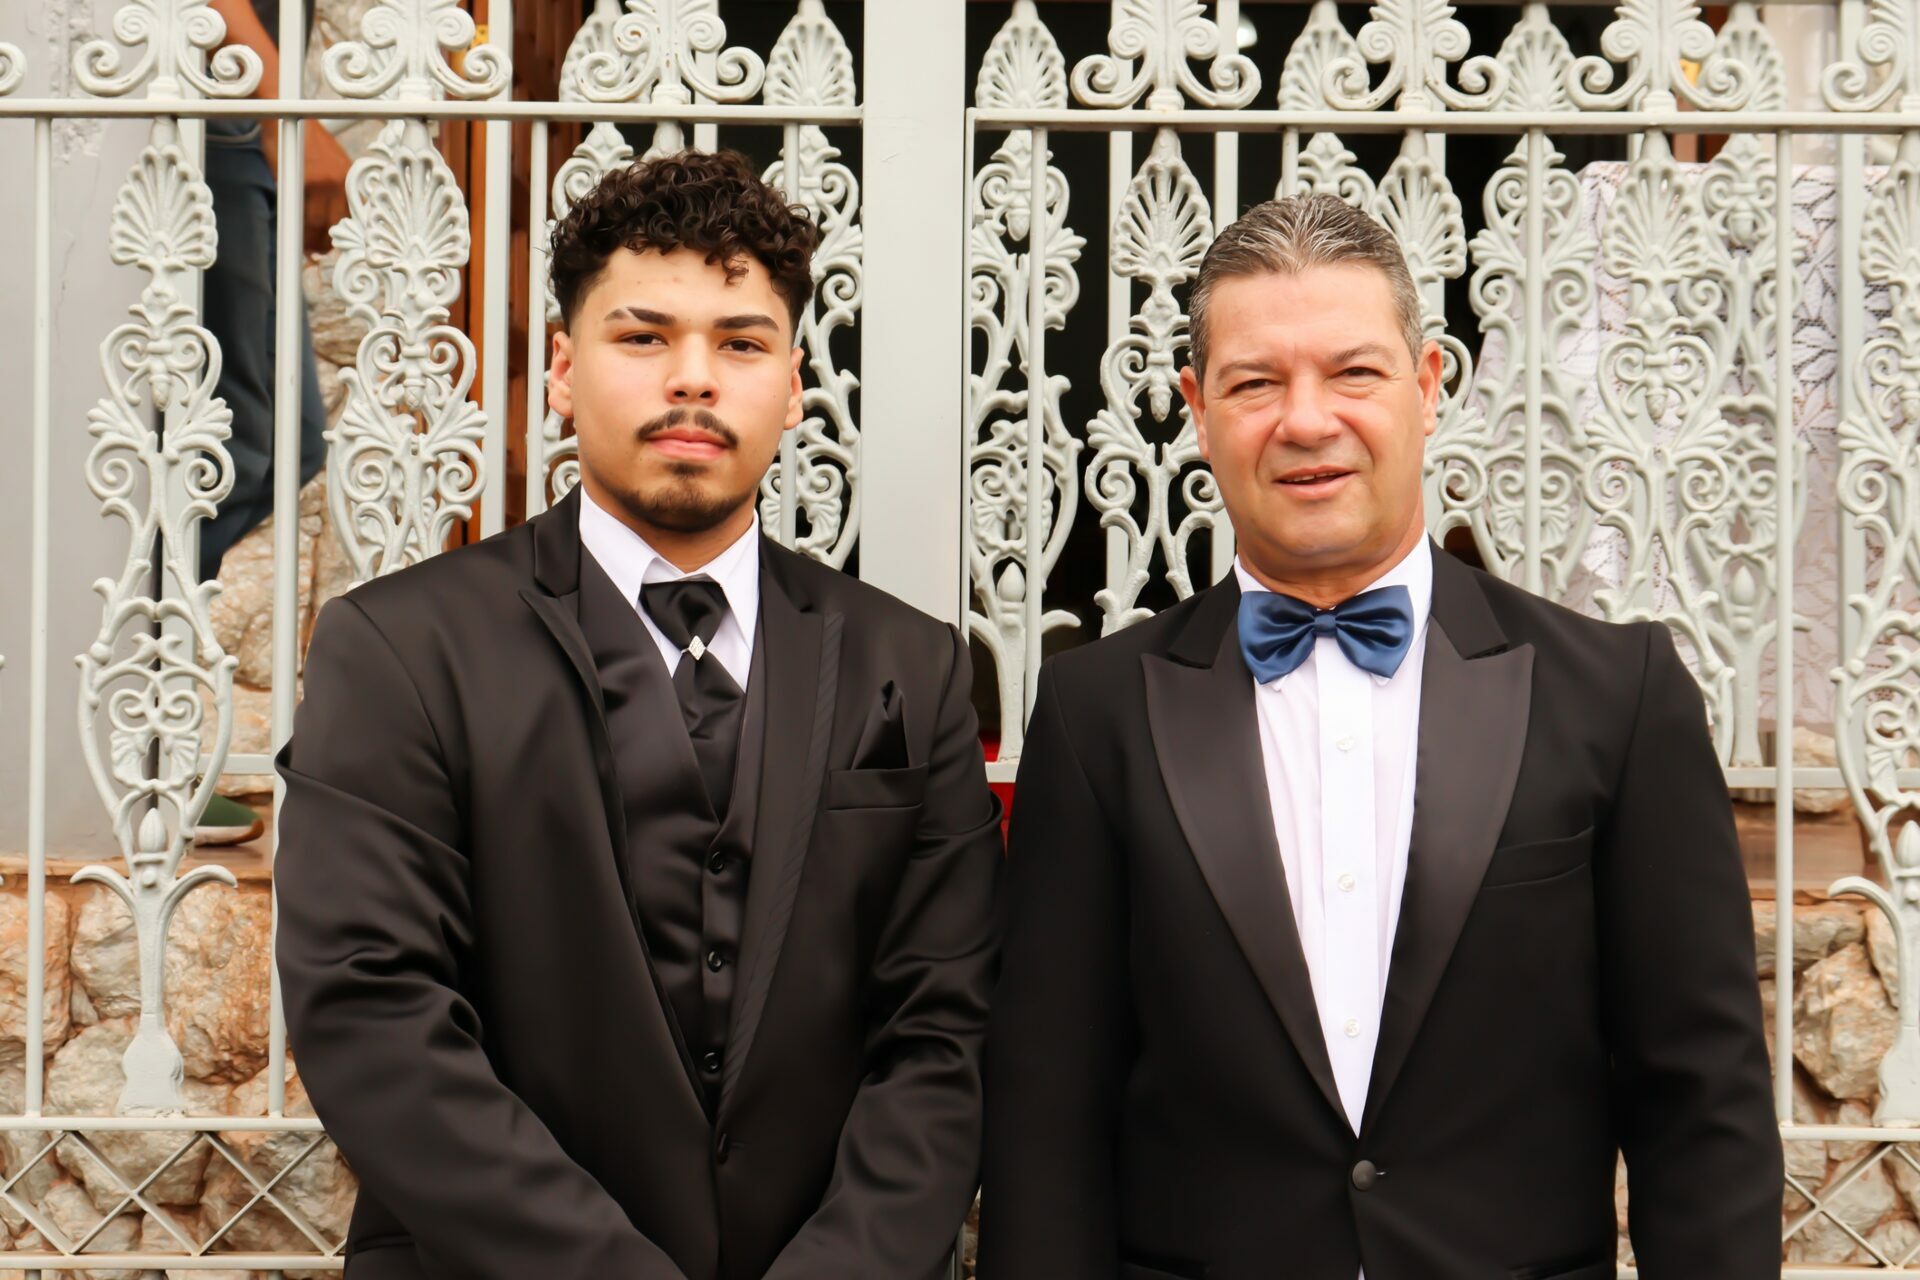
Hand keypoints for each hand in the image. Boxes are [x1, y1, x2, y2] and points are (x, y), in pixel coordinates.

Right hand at [260, 119, 353, 254]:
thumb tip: (334, 218)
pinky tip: (296, 236)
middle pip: (335, 224)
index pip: (350, 217)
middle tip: (318, 254)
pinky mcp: (304, 182)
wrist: (286, 114)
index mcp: (349, 180)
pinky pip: (301, 213)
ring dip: (311, 240)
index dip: (343, 236)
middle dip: (327, 243)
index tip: (337, 249)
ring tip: (306, 250)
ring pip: (318, 223)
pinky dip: (298, 228)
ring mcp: (322, 184)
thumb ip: (336, 188)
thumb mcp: (332, 163)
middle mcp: (340, 183)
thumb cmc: (306, 141)